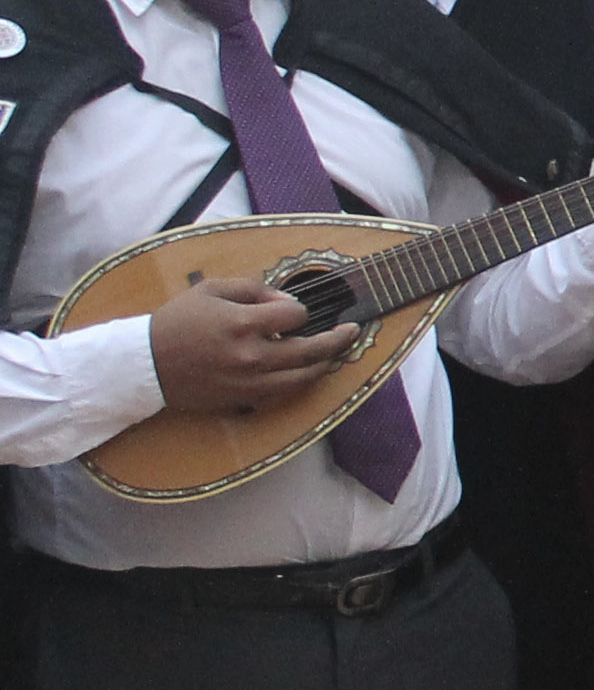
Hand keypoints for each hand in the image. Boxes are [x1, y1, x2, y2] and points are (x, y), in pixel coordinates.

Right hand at [147, 276, 362, 418]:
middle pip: (311, 350)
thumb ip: (254, 289)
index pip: (296, 315)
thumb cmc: (178, 322)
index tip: (290, 309)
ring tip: (338, 352)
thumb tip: (287, 301)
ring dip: (326, 364)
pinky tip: (309, 372)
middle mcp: (250, 356)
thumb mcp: (212, 289)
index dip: (299, 309)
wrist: (145, 365)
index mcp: (242, 324)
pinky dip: (301, 383)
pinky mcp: (242, 400)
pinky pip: (283, 395)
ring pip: (303, 378)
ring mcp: (248, 383)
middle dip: (338, 339)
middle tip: (353, 330)